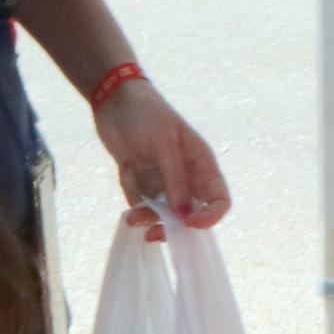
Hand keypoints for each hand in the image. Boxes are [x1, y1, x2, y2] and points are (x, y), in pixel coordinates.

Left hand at [93, 72, 228, 236]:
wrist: (114, 99)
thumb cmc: (147, 115)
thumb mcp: (164, 145)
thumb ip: (175, 181)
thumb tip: (185, 217)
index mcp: (201, 164)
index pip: (218, 200)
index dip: (210, 217)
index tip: (189, 224)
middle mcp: (186, 177)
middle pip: (189, 215)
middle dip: (172, 227)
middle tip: (152, 234)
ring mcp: (164, 180)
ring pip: (162, 214)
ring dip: (147, 217)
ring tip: (131, 216)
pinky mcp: (142, 181)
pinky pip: (141, 202)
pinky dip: (132, 195)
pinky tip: (125, 169)